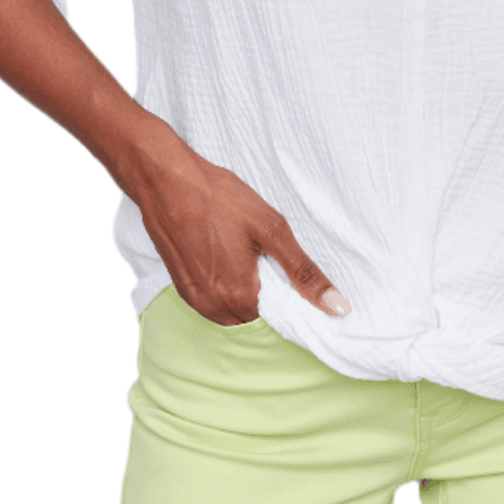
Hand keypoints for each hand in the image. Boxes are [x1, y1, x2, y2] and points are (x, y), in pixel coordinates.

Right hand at [126, 129, 351, 324]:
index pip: (279, 323)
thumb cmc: (218, 198)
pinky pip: (213, 301)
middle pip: (254, 319)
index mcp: (240, 298)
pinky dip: (226, 287)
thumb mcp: (271, 229)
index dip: (292, 304)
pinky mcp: (181, 287)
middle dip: (268, 300)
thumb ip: (304, 272)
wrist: (165, 180)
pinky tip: (228, 256)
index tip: (295, 282)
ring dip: (246, 294)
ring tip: (250, 257)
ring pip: (233, 312)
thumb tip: (338, 307)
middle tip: (271, 262)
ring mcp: (194, 299)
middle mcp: (214, 308)